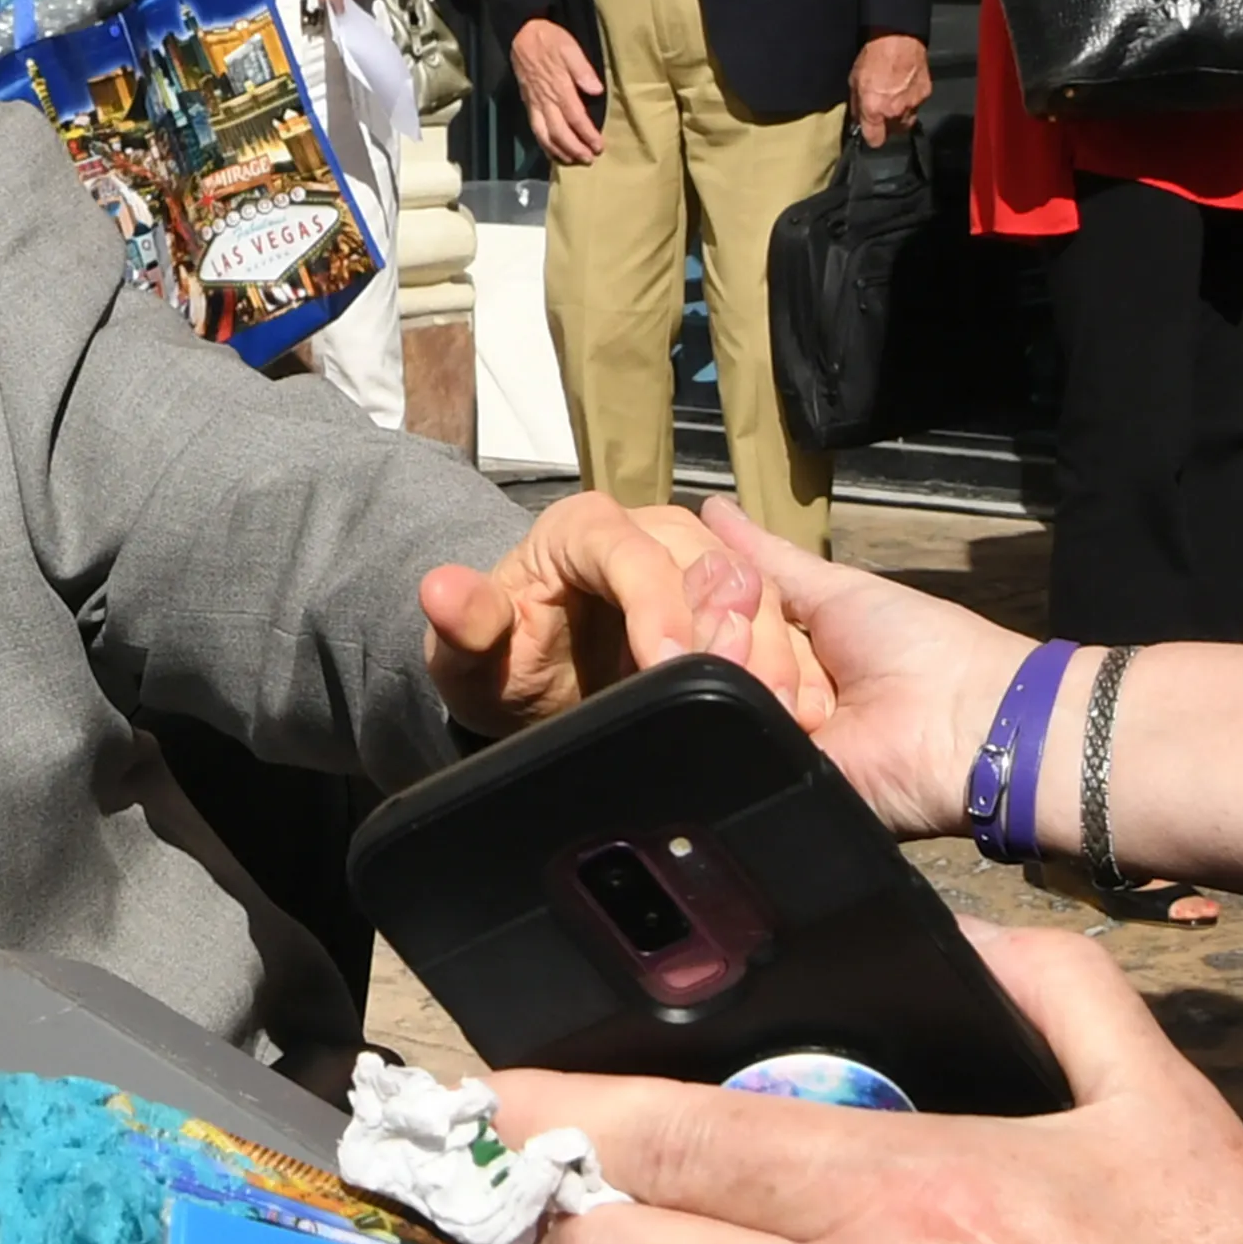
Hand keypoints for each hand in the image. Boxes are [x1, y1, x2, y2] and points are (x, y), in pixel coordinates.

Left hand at [419, 491, 818, 736]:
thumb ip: (463, 623)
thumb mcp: (468, 651)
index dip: (656, 605)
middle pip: (709, 568)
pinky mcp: (734, 609)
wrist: (531, 677)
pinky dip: (794, 670)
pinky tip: (803, 713)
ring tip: (779, 710)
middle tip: (740, 695)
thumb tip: (439, 589)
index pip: (631, 555)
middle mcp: (654, 534)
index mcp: (583, 530)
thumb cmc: (500, 655)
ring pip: (756, 594)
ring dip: (773, 652)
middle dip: (729, 631)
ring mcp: (702, 568)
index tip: (665, 662)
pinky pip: (780, 628)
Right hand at [509, 15, 605, 165]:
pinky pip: (535, 129)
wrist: (522, 35)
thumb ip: (583, 70)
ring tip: (572, 160)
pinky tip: (552, 150)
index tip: (599, 145)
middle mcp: (545, 100)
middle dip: (574, 148)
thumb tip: (596, 90)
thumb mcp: (570, 48)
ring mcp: (535, 104)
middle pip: (560, 132)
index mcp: (559, 87)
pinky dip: (544, 144)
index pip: (575, 117)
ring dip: (559, 150)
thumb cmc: (550, 39)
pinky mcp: (528, 104)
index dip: (587, 134)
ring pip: (545, 134)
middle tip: (589, 159)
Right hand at [687, 493, 1020, 837]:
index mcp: (788, 645)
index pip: (713, 610)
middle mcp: (771, 688)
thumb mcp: (837, 590)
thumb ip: (770, 559)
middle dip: (709, 622)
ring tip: (757, 658)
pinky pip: (721, 740)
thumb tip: (712, 509)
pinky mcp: (766, 777)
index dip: (701, 587)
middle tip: (741, 619)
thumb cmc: (922, 646)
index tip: (694, 565)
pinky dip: (725, 712)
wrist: (963, 720)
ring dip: (719, 661)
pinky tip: (738, 689)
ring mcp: (766, 733)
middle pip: (698, 647)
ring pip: (702, 690)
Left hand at [848, 31, 930, 147]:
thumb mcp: (854, 82)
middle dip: (888, 126)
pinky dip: (912, 101)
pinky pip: (918, 105)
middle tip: (883, 112)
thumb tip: (858, 119)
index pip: (875, 140)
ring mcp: (913, 103)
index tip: (870, 132)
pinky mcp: (925, 94)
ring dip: (901, 115)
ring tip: (895, 99)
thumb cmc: (874, 56)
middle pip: (893, 133)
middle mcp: (895, 111)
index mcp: (874, 110)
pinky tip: (905, 88)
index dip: (872, 137)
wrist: (897, 38)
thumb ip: (857, 105)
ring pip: (907, 121)